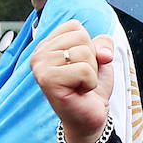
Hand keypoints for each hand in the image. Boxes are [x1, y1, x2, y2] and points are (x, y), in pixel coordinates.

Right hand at [29, 21, 114, 142]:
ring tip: (80, 85)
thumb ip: (103, 43)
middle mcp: (39, 53)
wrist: (90, 115)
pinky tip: (79, 92)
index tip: (81, 64)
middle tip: (81, 78)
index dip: (89, 45)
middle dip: (91, 60)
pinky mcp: (48, 81)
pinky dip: (90, 83)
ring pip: (84, 53)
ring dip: (91, 73)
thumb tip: (104, 53)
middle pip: (81, 38)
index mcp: (48, 44)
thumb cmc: (91, 87)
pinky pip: (85, 70)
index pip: (75, 26)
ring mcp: (40, 67)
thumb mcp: (101, 57)